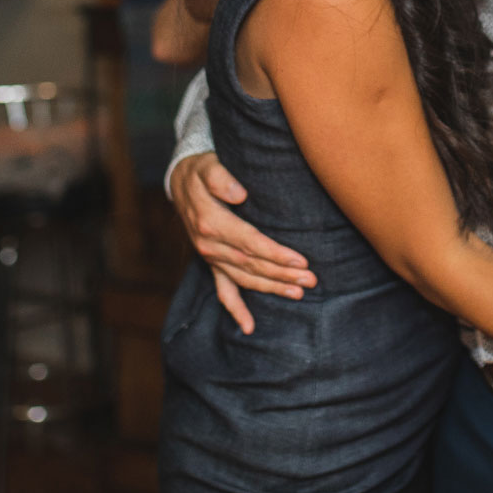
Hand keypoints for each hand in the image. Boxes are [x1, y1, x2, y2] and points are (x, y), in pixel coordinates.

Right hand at [170, 152, 315, 334]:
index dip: (275, 254)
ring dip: (271, 288)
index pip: (250, 242)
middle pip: (251, 265)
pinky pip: (222, 291)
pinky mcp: (212, 263)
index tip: (300, 261)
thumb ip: (221, 178)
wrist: (181, 180)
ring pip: (244, 279)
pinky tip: (249, 327)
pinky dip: (235, 310)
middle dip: (282, 274)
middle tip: (310, 280)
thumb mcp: (208, 166)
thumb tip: (239, 194)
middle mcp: (210, 245)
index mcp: (211, 223)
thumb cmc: (201, 171)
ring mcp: (211, 257)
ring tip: (299, 293)